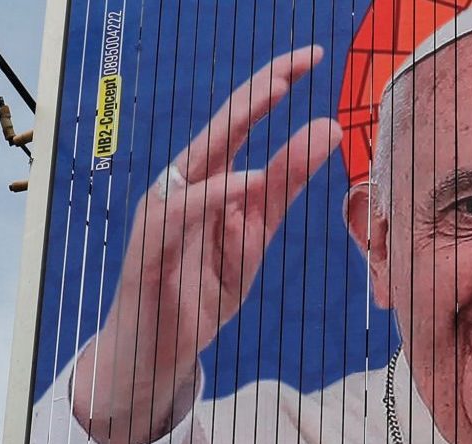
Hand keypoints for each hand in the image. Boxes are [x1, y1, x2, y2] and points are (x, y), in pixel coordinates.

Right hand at [68, 47, 339, 443]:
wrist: (158, 356)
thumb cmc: (198, 296)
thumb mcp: (252, 243)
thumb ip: (281, 194)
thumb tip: (322, 136)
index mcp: (208, 181)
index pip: (242, 124)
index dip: (273, 88)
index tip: (312, 59)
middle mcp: (183, 187)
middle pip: (222, 127)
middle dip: (260, 90)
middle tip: (300, 64)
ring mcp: (163, 213)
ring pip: (202, 159)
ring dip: (240, 124)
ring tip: (278, 94)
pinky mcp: (149, 246)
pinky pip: (182, 212)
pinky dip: (214, 195)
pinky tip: (246, 182)